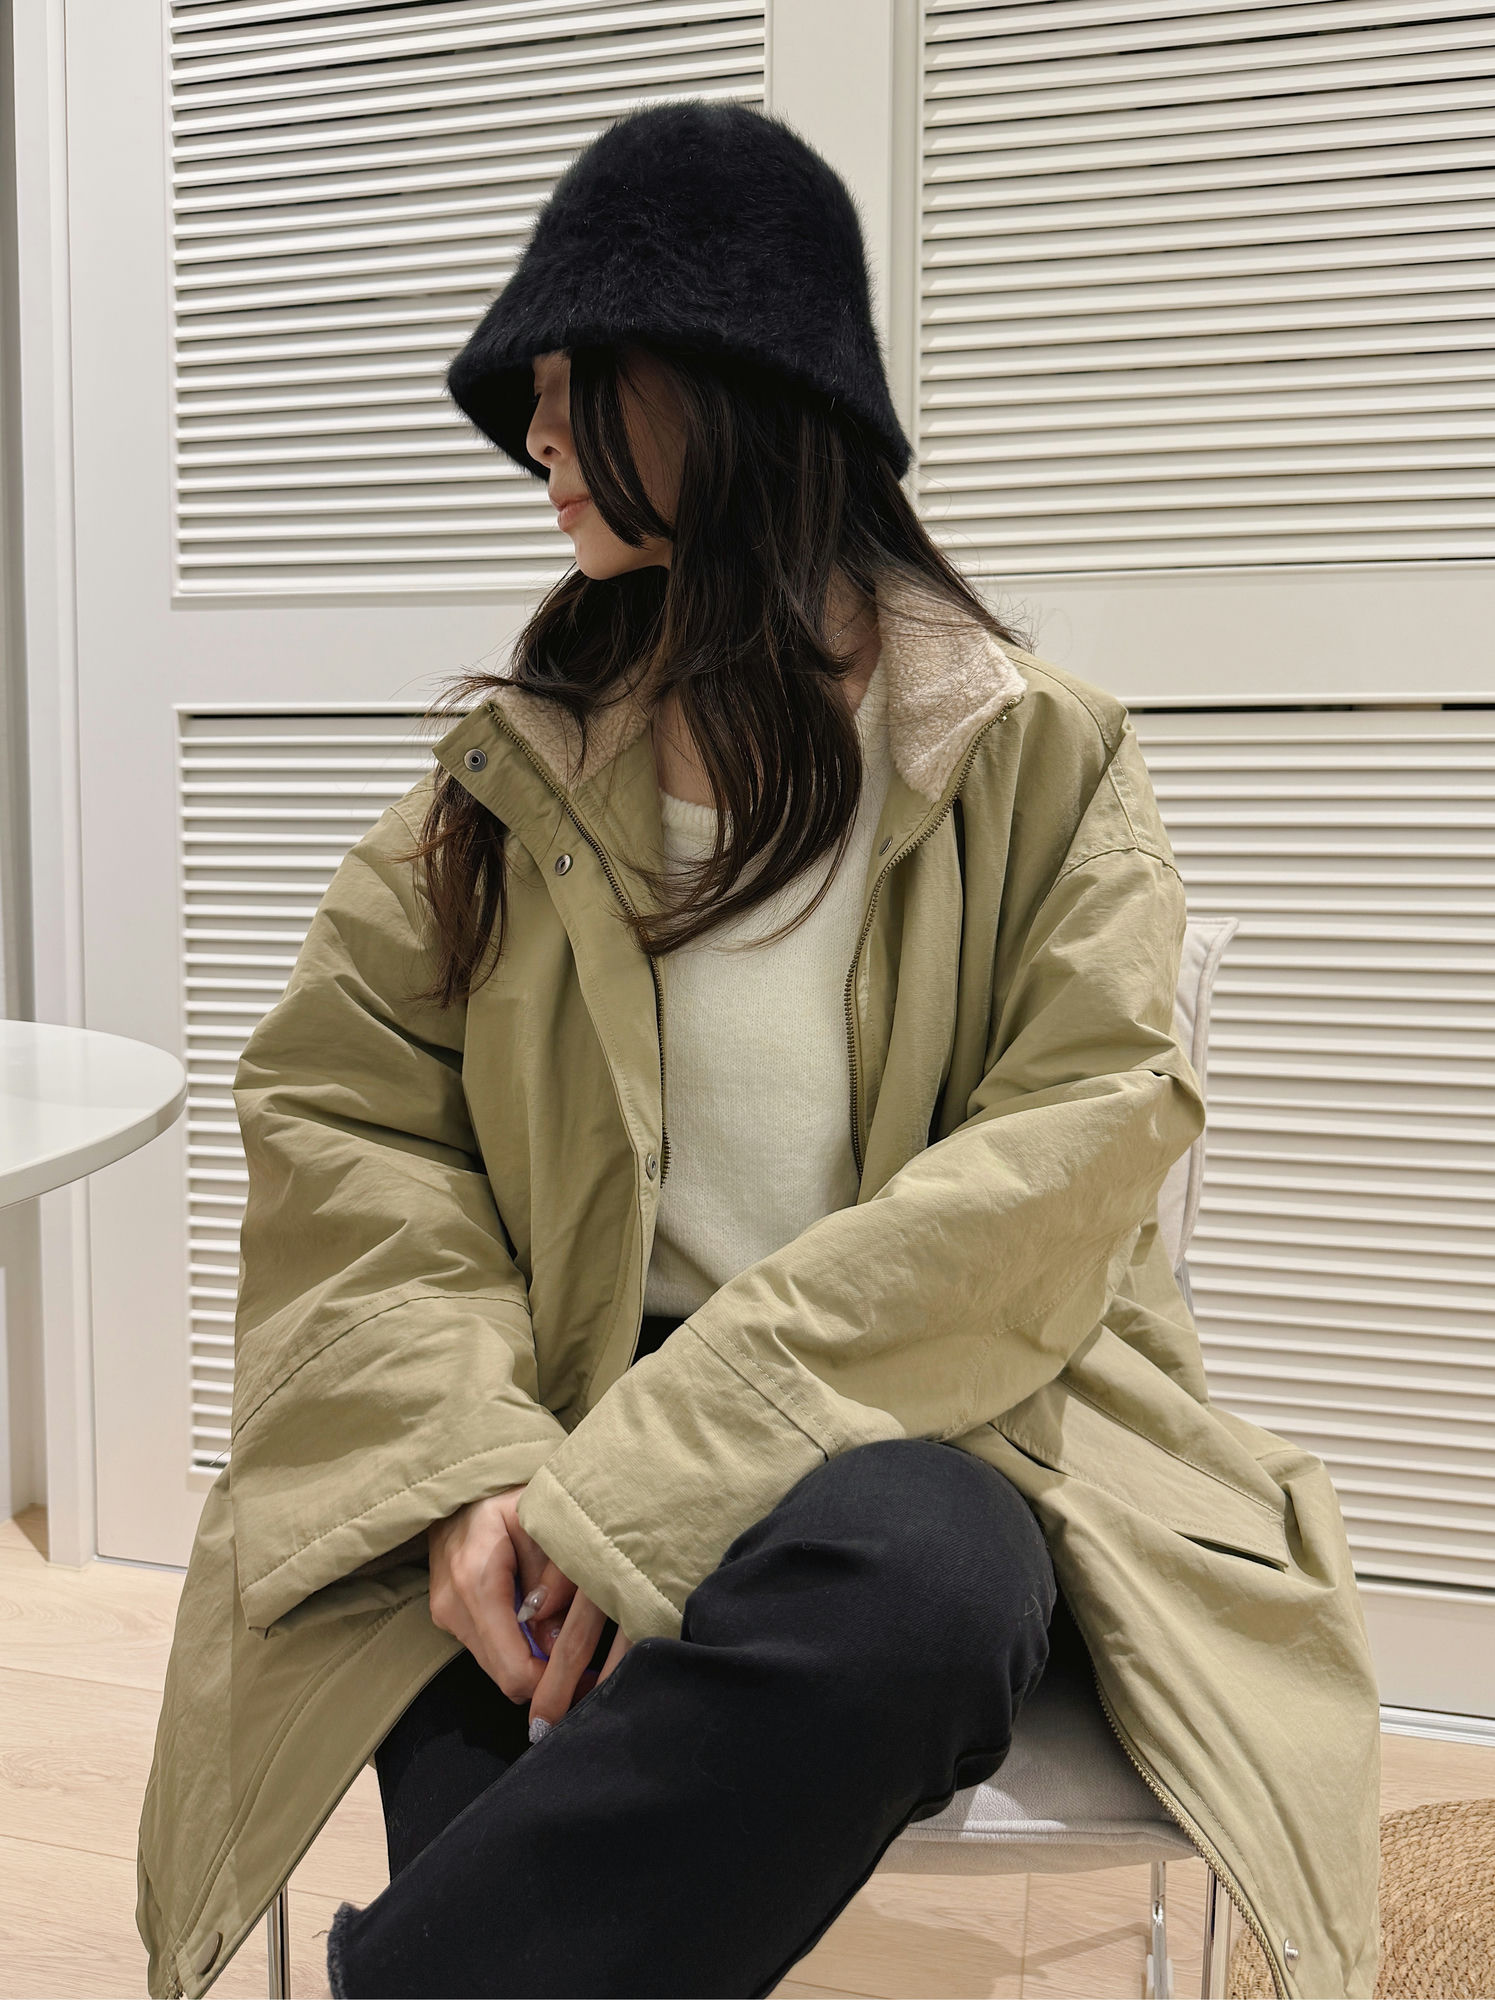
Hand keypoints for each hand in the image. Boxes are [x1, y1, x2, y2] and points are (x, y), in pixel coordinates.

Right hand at [427, 1486, 632, 1727]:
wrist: (460, 1481)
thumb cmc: (509, 1492)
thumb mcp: (544, 1521)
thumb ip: (555, 1577)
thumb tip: (559, 1643)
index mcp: (476, 1581)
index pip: (512, 1669)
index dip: (553, 1682)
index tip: (589, 1676)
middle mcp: (453, 1606)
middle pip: (505, 1676)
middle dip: (547, 1676)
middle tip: (590, 1666)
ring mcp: (446, 1614)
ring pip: (497, 1666)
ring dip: (532, 1660)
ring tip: (567, 1636)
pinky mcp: (448, 1616)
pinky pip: (489, 1648)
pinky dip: (516, 1645)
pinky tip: (541, 1622)